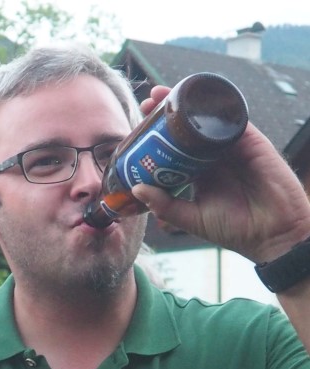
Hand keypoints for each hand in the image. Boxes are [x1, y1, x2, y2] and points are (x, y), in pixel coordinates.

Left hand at [134, 86, 309, 262]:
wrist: (271, 234)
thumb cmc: (235, 229)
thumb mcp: (192, 218)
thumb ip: (166, 205)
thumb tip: (136, 189)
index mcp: (200, 172)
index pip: (176, 147)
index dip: (160, 135)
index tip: (140, 124)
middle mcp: (215, 156)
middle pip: (190, 128)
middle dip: (171, 112)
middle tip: (149, 102)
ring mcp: (233, 147)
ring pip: (209, 118)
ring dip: (190, 103)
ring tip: (168, 94)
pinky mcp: (252, 141)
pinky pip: (234, 117)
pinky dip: (218, 106)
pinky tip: (200, 97)